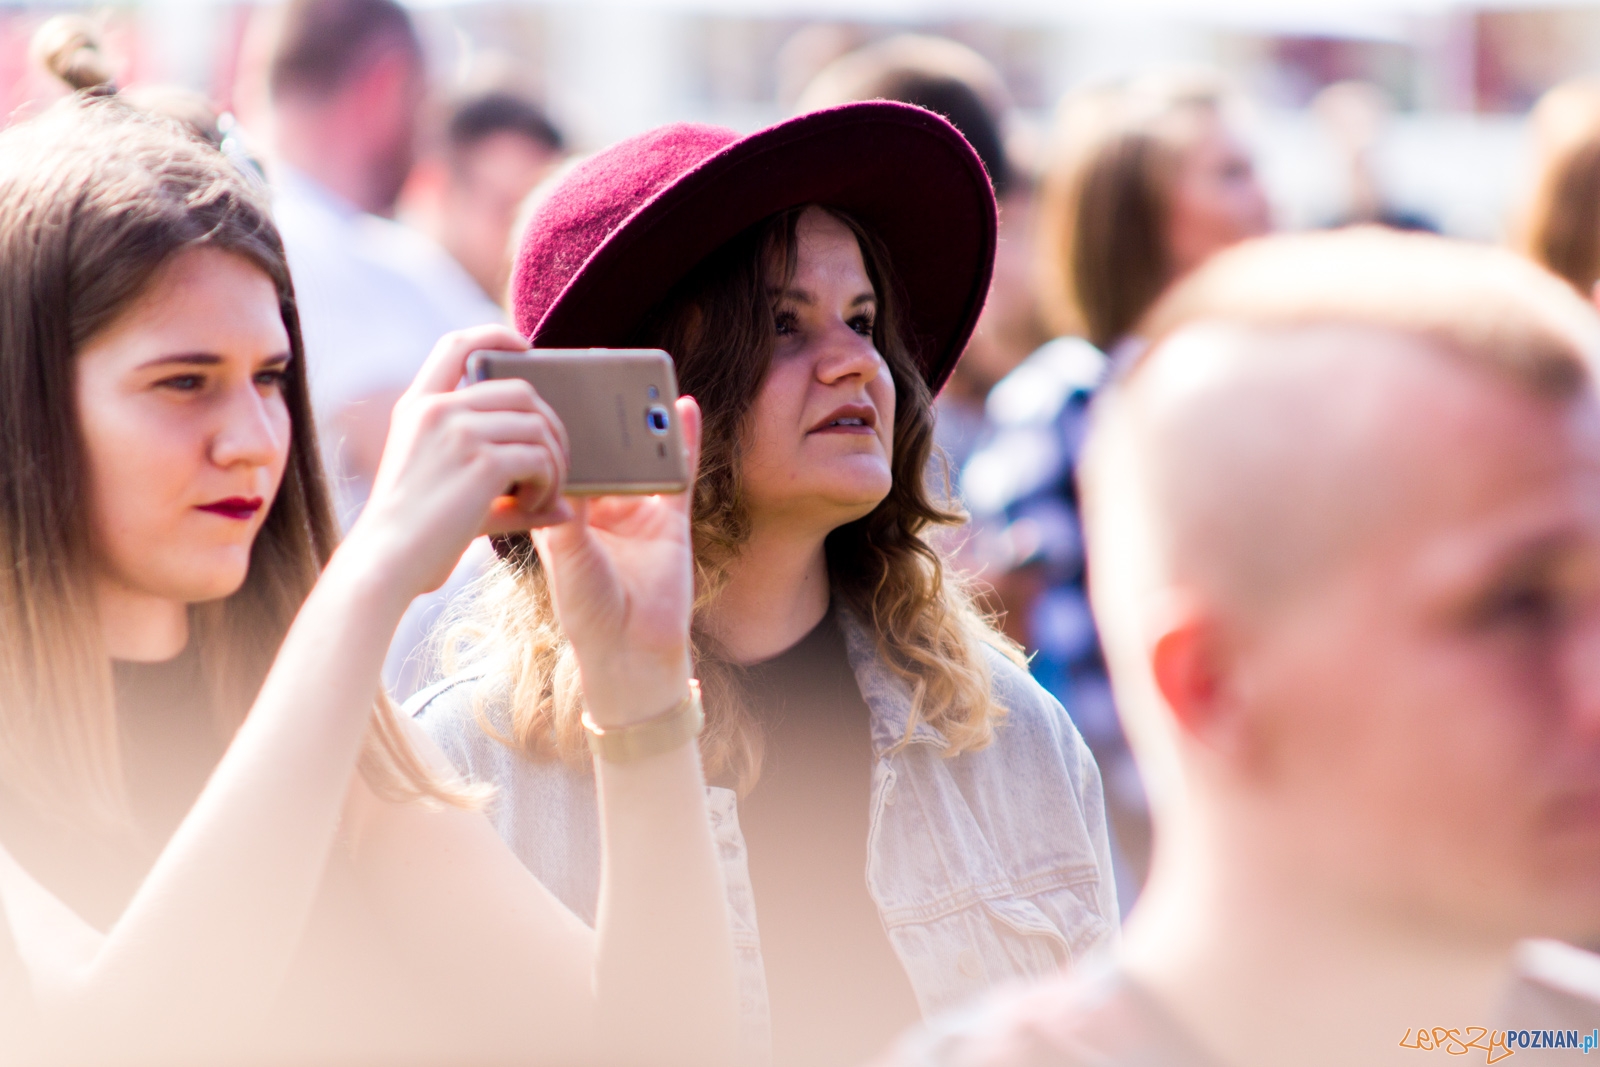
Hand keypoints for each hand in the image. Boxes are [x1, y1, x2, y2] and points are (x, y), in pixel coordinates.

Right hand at [344, 325, 571, 601]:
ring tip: (541, 494)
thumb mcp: (450, 494)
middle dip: (549, 426)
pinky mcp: (481, 461)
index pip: (457, 344)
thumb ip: (503, 489)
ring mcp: (458, 431)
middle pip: (520, 390)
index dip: (497, 336)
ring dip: (552, 461)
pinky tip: (535, 506)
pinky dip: (549, 483)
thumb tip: (569, 504)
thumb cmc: (413, 538)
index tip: (527, 349)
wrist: (384, 563)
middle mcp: (437, 409)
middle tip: (554, 465)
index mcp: (418, 407)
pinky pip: (539, 458)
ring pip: (537, 425)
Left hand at [533, 396, 701, 726]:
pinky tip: (686, 408)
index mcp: (562, 509)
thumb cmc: (587, 610)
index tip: (546, 386)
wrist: (631, 649)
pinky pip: (680, 471)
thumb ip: (568, 512)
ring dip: (642, 420)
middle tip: (593, 370)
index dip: (553, 424)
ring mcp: (637, 508)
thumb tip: (565, 465)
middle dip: (598, 413)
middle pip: (601, 447)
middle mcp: (599, 504)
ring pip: (640, 453)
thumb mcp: (566, 555)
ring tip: (640, 382)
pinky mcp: (671, 517)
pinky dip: (685, 440)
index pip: (557, 455)